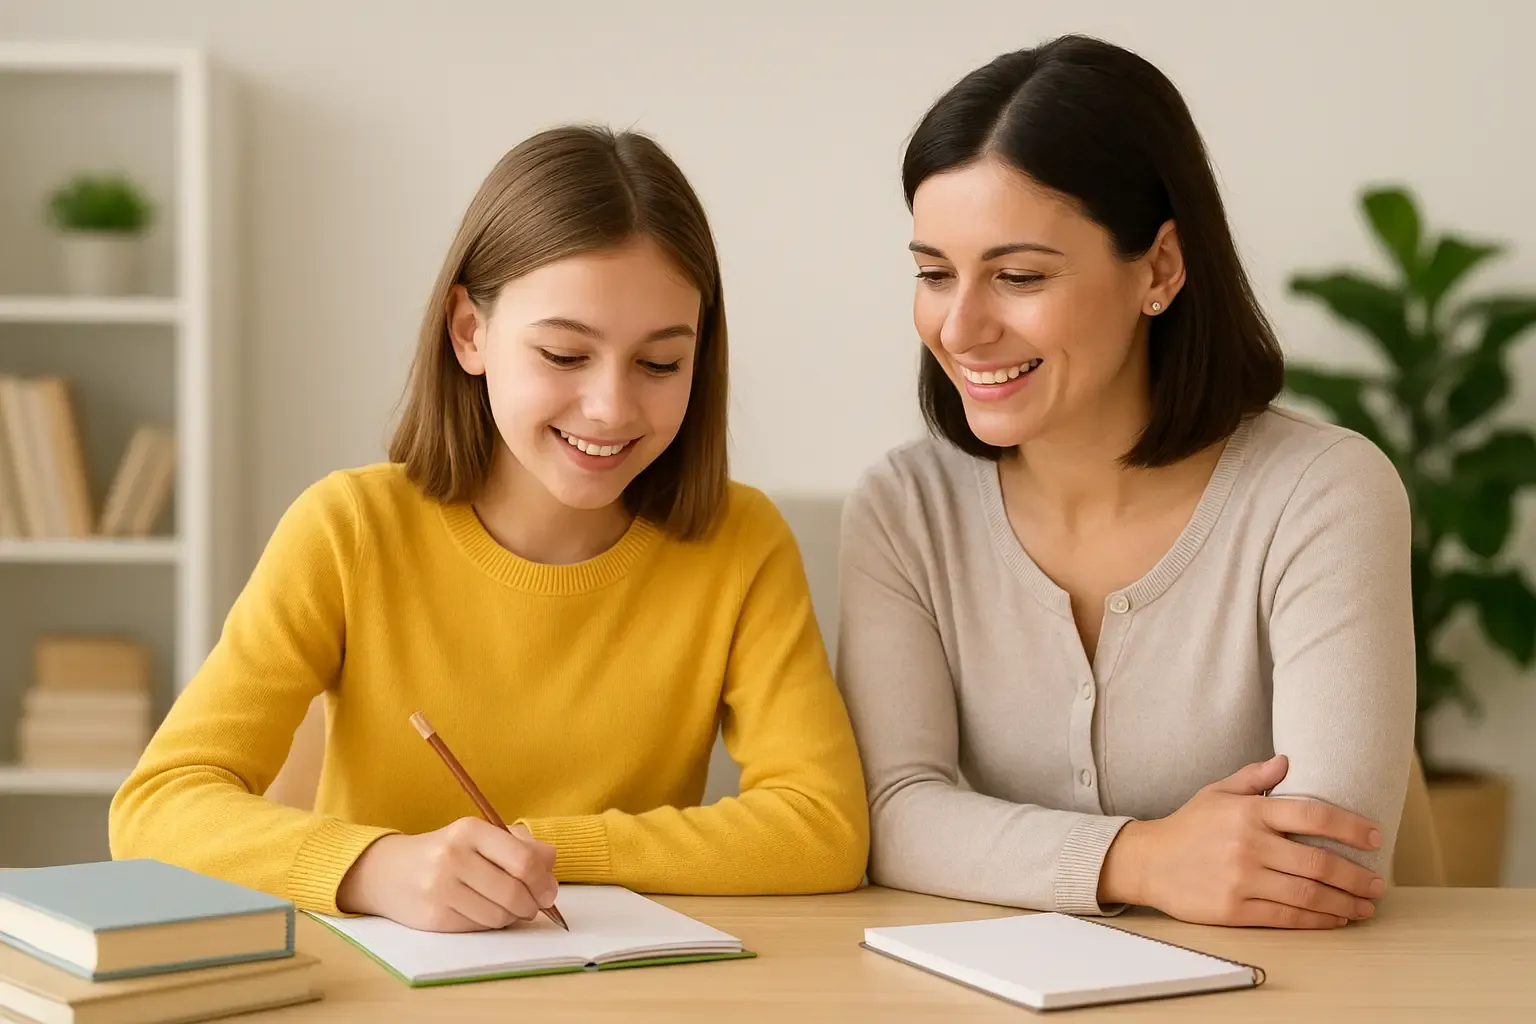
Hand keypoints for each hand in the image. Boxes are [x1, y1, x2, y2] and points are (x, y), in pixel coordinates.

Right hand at [336, 817, 557, 931]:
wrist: (389, 872)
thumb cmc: (447, 852)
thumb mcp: (481, 837)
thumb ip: (520, 845)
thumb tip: (551, 860)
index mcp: (471, 830)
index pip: (523, 861)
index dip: (543, 882)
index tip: (549, 892)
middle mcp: (453, 856)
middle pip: (514, 893)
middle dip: (532, 905)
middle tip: (533, 906)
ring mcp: (440, 888)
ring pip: (498, 916)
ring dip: (512, 917)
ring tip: (507, 908)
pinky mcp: (433, 916)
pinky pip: (478, 928)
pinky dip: (490, 925)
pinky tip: (484, 913)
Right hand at [1099, 754, 1385, 928]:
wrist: (1147, 862)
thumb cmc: (1187, 827)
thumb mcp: (1216, 793)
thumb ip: (1254, 778)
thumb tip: (1287, 760)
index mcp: (1248, 811)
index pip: (1312, 814)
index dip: (1350, 827)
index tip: (1375, 838)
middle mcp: (1248, 844)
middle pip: (1318, 862)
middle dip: (1356, 876)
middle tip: (1378, 883)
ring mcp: (1241, 879)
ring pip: (1308, 894)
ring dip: (1344, 902)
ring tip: (1365, 906)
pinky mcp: (1234, 909)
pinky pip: (1287, 917)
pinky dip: (1317, 920)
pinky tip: (1335, 918)